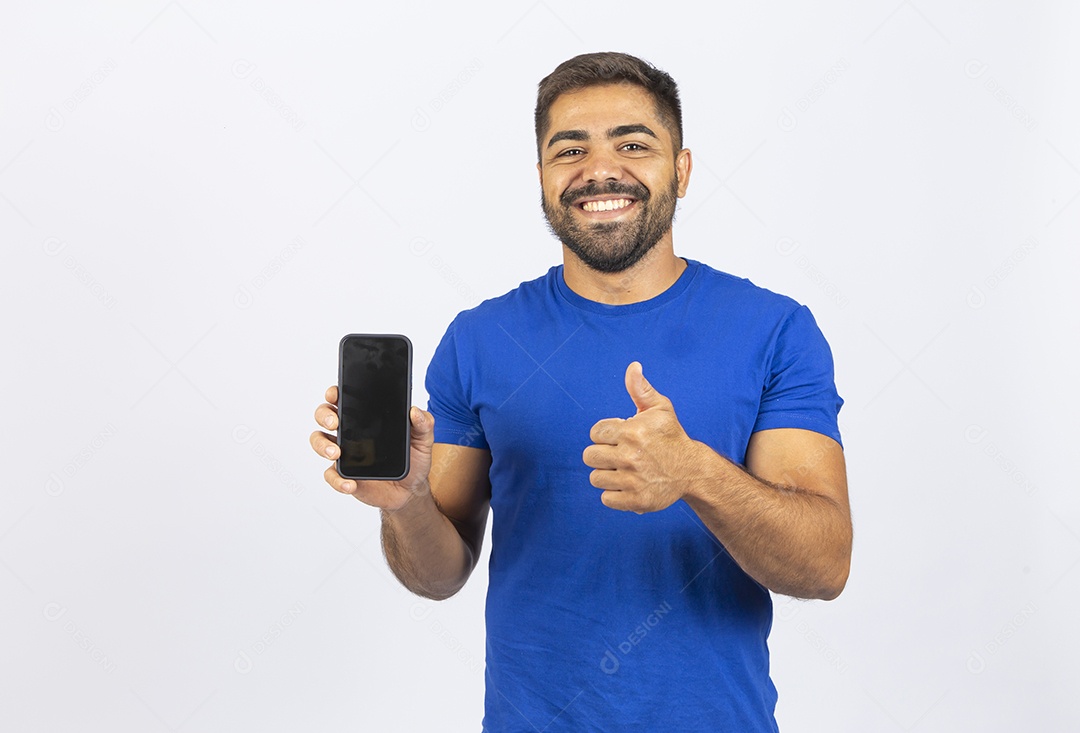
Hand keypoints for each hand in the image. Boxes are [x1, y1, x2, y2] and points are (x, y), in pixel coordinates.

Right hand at [310, 385, 434, 510]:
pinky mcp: (345, 475)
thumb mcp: (423, 440)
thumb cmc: (413, 459)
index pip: (345, 399)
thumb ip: (424, 424)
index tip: (336, 394)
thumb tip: (416, 411)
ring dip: (322, 445)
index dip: (335, 393)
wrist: (411, 489)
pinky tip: (350, 483)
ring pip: (320, 442)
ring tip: (336, 453)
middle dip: (325, 415)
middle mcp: (350, 432)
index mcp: (366, 418)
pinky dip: (337, 480)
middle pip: (325, 415)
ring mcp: (345, 453)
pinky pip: (331, 475)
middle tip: (335, 423)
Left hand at [582, 362, 702, 513]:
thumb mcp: (660, 409)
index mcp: (632, 431)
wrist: (692, 470)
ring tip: (624, 470)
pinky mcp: (635, 500)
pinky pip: (605, 498)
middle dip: (602, 454)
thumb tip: (633, 367)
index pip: (595, 433)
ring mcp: (632, 480)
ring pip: (596, 478)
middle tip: (619, 455)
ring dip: (607, 474)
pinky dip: (614, 494)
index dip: (606, 434)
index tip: (620, 437)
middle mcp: (630, 456)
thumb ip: (641, 389)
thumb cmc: (671, 437)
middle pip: (590, 456)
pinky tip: (628, 485)